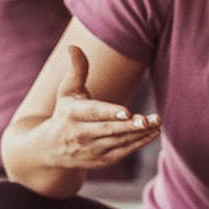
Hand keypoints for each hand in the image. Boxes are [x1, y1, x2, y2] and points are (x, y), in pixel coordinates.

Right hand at [36, 46, 160, 168]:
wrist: (52, 149)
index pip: (93, 113)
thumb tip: (73, 47)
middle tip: (149, 119)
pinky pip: (123, 152)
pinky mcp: (101, 161)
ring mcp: (90, 150)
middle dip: (130, 126)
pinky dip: (138, 143)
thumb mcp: (67, 91)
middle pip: (108, 130)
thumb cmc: (65, 112)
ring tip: (157, 123)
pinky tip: (153, 133)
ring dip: (139, 134)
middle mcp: (80, 135)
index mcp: (71, 114)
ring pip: (118, 142)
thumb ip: (76, 70)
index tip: (127, 112)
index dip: (110, 113)